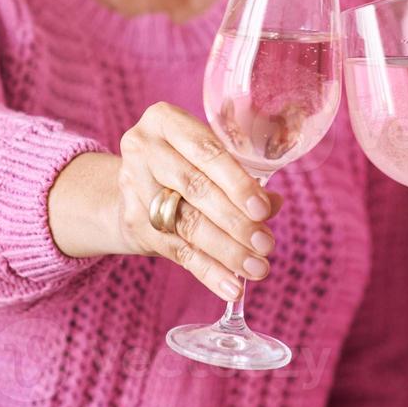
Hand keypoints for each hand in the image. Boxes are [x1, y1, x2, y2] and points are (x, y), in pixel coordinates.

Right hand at [48, 102, 281, 301]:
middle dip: (235, 221)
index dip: (236, 182)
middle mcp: (143, 149)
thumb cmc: (186, 161)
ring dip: (226, 251)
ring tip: (256, 268)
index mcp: (164, 120)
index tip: (264, 210)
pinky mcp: (134, 223)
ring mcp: (133, 186)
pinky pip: (176, 251)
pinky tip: (232, 286)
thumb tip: (273, 204)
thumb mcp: (209, 156)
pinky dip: (208, 271)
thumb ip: (242, 175)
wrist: (133, 183)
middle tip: (266, 244)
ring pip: (186, 224)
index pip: (206, 152)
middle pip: (195, 189)